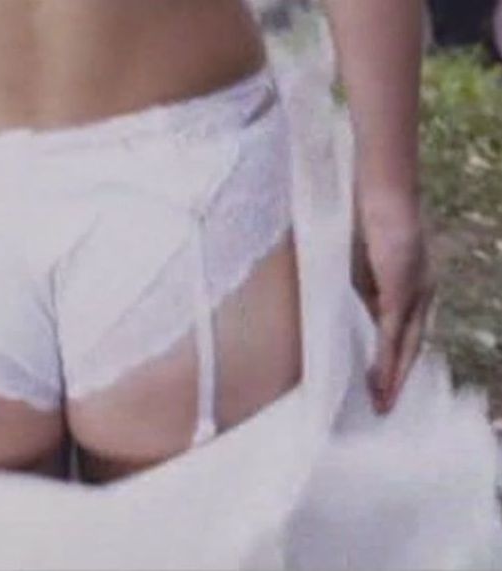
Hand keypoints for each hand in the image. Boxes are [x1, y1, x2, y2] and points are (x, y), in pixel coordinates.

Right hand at [352, 185, 435, 414]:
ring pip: (405, 345)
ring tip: (380, 403)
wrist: (376, 187)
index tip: (378, 378)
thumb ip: (347, 276)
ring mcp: (415, 290)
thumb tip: (321, 292)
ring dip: (393, 377)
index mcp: (407, 279)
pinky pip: (394, 335)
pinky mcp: (403, 290)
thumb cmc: (359, 211)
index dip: (391, 353)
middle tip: (383, 405)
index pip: (402, 326)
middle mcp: (421, 289)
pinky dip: (387, 362)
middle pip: (411, 342)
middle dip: (397, 376)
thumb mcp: (352, 253)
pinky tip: (379, 383)